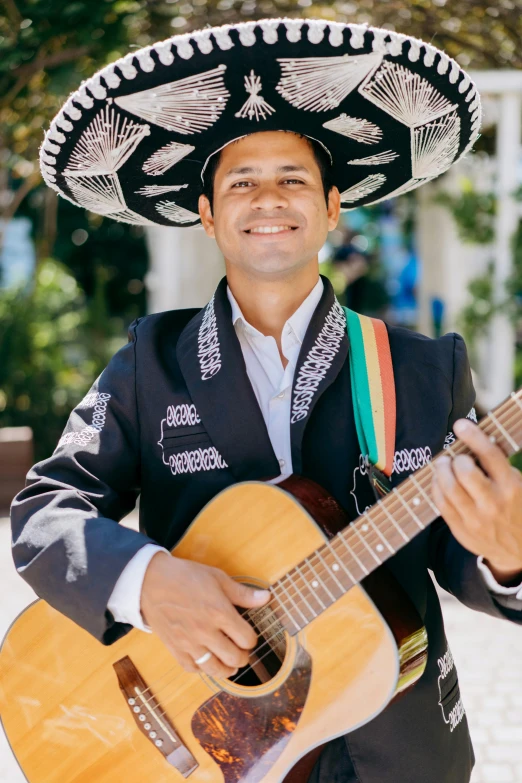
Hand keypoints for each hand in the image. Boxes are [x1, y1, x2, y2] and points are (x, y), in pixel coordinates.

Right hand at [140, 552, 269, 678]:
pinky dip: (202, 669)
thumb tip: (266, 598)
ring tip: (229, 663)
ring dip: (226, 669)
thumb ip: (242, 593)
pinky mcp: (175, 649)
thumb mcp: (217, 578)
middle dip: (243, 656)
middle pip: (235, 658)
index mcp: (219, 612)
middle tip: (242, 651)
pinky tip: (207, 661)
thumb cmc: (185, 576)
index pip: (247, 639)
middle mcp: (206, 631)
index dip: (252, 639)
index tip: (248, 635)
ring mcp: (189, 643)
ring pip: (215, 669)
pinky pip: (193, 669)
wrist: (150, 581)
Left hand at [431, 418, 521, 579]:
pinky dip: (436, 486)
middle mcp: (493, 502)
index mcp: (511, 486)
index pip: (490, 455)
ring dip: (441, 470)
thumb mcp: (519, 484)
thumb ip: (499, 465)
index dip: (473, 436)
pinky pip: (440, 503)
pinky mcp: (461, 529)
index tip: (460, 424)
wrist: (518, 550)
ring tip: (444, 465)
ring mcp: (475, 518)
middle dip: (455, 459)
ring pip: (448, 487)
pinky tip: (440, 481)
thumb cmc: (516, 508)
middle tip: (454, 457)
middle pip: (464, 471)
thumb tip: (477, 439)